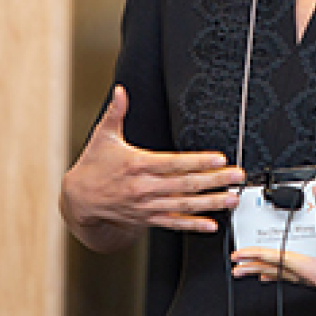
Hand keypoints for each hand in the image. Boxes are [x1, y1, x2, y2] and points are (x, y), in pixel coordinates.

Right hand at [61, 85, 243, 245]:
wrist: (79, 200)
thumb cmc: (93, 166)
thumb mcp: (103, 136)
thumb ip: (116, 112)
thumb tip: (120, 91)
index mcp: (137, 164)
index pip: (174, 163)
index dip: (199, 162)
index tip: (219, 159)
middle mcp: (144, 187)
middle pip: (185, 184)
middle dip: (214, 181)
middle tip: (236, 177)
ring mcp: (147, 205)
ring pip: (184, 205)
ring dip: (210, 203)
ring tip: (232, 199)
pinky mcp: (147, 218)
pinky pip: (173, 222)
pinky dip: (192, 224)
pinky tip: (210, 224)